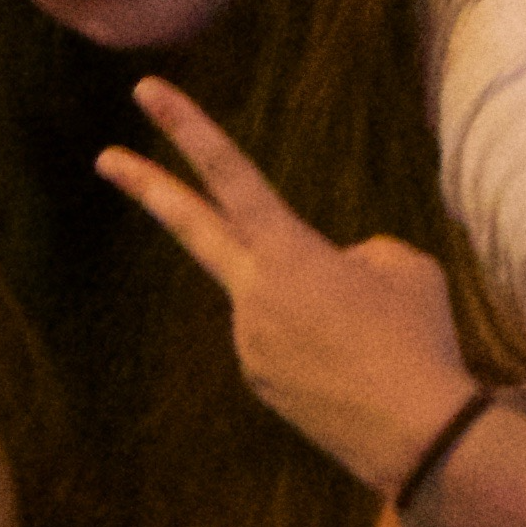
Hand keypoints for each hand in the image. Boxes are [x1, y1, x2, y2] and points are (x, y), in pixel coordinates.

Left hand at [97, 79, 488, 494]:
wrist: (420, 435)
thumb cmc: (417, 339)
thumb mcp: (406, 270)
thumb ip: (359, 253)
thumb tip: (335, 265)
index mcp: (286, 250)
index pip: (230, 173)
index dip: (188, 128)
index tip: (146, 91)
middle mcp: (251, 291)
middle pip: (192, 226)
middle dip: (148, 187)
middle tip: (105, 157)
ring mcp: (248, 340)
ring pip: (281, 305)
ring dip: (319, 315)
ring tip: (374, 348)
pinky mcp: (259, 382)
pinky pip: (290, 349)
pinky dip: (322, 352)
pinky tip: (358, 376)